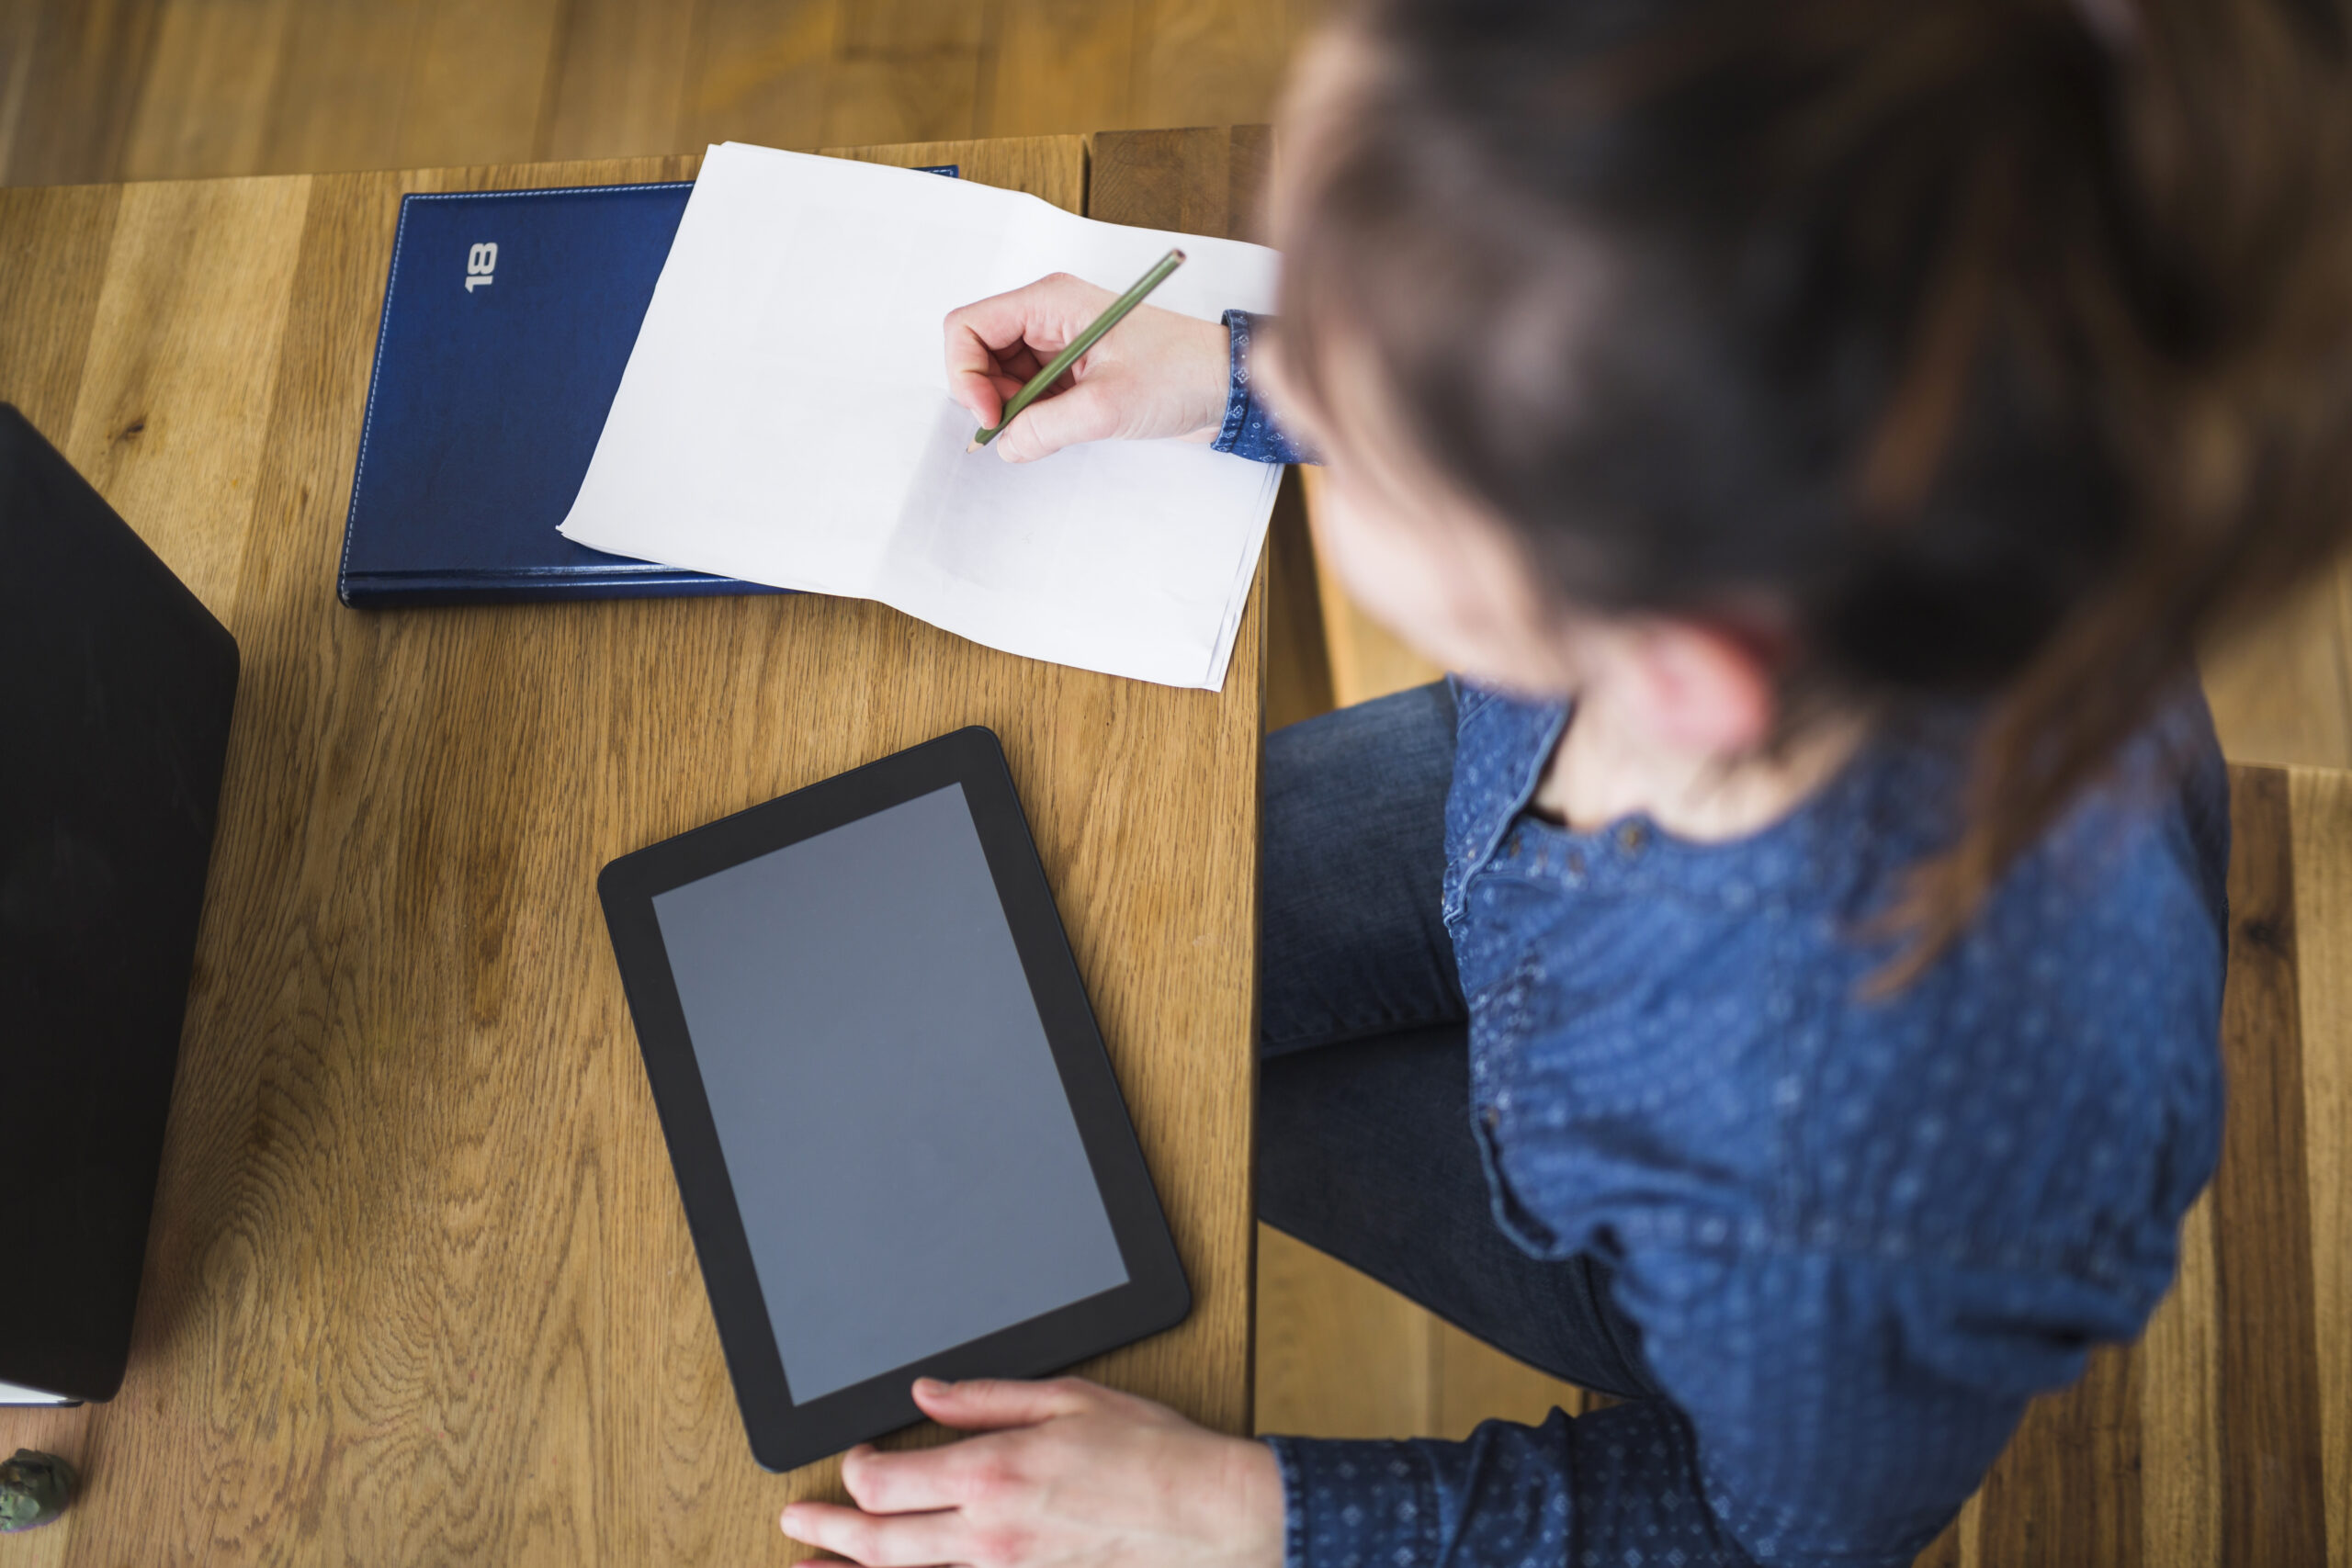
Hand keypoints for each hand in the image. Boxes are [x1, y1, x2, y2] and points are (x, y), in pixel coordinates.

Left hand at [782, 1377, 1284, 1567]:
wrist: (1208, 1515)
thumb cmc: (1149, 1454)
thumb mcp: (1065, 1398)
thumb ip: (985, 1399)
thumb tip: (927, 1395)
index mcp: (993, 1473)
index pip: (887, 1484)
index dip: (856, 1471)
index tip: (854, 1458)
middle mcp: (989, 1533)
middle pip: (881, 1544)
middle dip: (828, 1531)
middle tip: (796, 1520)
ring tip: (812, 1567)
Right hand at [944, 275, 1232, 462]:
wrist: (1226, 387)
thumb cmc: (1182, 374)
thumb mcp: (1108, 406)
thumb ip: (1046, 427)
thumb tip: (1006, 445)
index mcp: (1051, 302)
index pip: (969, 325)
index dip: (965, 373)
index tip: (990, 415)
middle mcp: (1049, 317)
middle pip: (980, 352)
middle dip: (987, 396)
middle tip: (1015, 429)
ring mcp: (1058, 345)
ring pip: (1001, 378)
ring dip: (1011, 411)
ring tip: (1046, 430)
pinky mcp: (1072, 373)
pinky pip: (1029, 395)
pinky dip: (1031, 418)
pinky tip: (1057, 431)